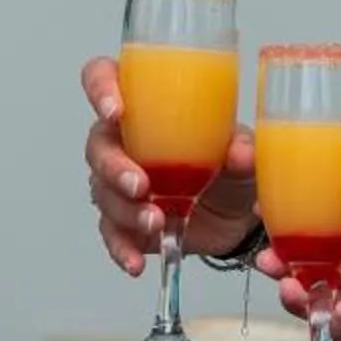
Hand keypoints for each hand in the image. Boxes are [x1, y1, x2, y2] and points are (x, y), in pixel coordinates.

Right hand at [81, 56, 258, 274]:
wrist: (239, 217)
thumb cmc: (231, 166)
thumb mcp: (242, 152)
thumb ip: (242, 148)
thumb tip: (240, 151)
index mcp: (144, 106)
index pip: (103, 79)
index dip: (101, 89)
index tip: (117, 109)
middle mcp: (124, 142)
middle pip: (98, 145)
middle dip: (114, 166)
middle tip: (141, 184)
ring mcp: (120, 183)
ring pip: (102, 192)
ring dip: (125, 210)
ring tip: (155, 222)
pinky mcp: (125, 222)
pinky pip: (112, 234)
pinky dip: (122, 248)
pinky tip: (136, 261)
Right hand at [276, 181, 340, 340]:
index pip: (338, 229)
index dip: (305, 226)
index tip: (274, 217)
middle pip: (325, 268)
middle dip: (293, 265)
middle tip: (268, 261)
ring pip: (332, 303)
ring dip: (308, 297)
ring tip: (297, 290)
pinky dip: (340, 330)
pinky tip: (338, 316)